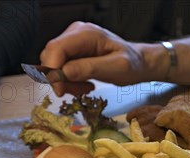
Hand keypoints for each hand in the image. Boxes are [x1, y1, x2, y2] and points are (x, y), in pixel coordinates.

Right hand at [40, 22, 155, 95]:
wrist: (138, 63)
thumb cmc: (132, 64)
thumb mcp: (116, 68)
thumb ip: (90, 68)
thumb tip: (64, 72)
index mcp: (86, 34)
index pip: (56, 48)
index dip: (53, 70)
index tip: (61, 90)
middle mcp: (75, 34)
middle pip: (51, 57)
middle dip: (60, 79)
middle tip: (79, 91)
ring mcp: (73, 43)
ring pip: (54, 65)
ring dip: (66, 82)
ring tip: (86, 88)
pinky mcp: (73, 53)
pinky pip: (61, 69)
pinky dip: (70, 81)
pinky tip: (85, 84)